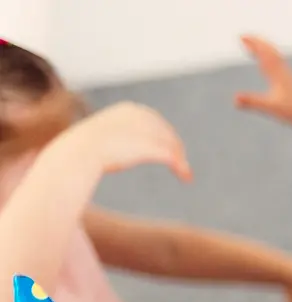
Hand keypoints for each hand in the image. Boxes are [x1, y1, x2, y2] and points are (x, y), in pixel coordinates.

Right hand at [63, 103, 190, 180]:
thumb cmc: (84, 149)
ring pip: (172, 145)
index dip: (166, 136)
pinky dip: (181, 166)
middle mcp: (141, 116)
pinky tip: (185, 176)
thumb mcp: (103, 139)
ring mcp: (146, 130)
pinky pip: (172, 156)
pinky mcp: (151, 146)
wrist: (81, 152)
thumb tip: (120, 148)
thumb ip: (116, 139)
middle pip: (167, 133)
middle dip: (176, 148)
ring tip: (185, 173)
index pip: (156, 121)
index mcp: (129, 110)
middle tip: (182, 163)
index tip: (172, 148)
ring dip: (181, 160)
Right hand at [236, 36, 291, 124]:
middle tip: (243, 36)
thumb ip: (251, 101)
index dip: (253, 45)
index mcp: (277, 74)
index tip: (241, 37)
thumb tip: (235, 99)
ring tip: (252, 45)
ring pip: (275, 56)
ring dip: (264, 47)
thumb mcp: (268, 107)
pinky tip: (267, 60)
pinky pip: (279, 63)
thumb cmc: (291, 111)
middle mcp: (283, 71)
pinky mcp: (290, 80)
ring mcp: (287, 75)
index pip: (265, 54)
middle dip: (256, 42)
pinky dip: (270, 57)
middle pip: (270, 51)